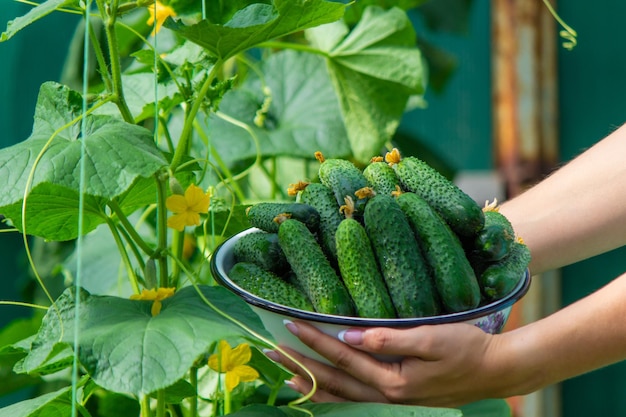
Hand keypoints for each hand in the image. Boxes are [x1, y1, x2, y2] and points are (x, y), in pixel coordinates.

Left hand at [270, 320, 513, 407]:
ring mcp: (393, 402)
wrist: (496, 371)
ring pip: (342, 398)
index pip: (342, 356)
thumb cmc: (467, 348)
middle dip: (300, 367)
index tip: (289, 325)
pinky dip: (334, 398)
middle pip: (333, 382)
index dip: (314, 341)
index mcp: (392, 380)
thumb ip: (389, 339)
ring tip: (284, 380)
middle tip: (271, 353)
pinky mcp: (399, 400)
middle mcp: (387, 396)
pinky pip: (356, 402)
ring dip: (311, 386)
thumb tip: (349, 333)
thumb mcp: (431, 337)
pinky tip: (322, 392)